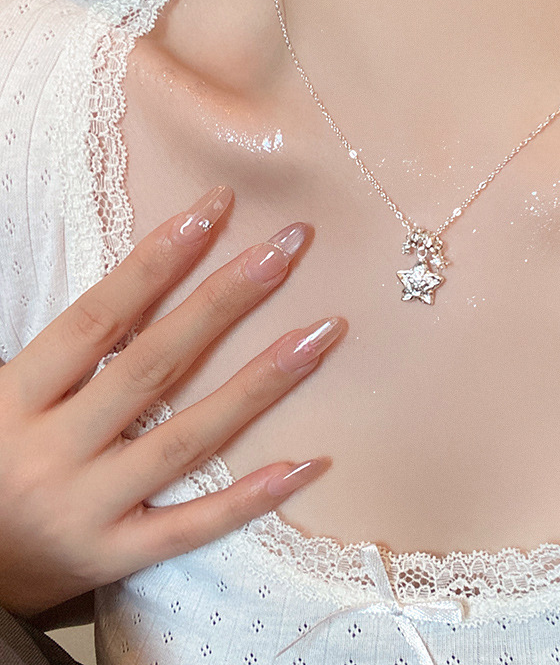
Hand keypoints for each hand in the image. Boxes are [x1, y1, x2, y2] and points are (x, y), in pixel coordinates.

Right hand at [0, 186, 344, 617]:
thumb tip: (150, 280)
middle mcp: (53, 450)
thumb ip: (69, 354)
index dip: (157, 259)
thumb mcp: (7, 399)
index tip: (215, 210)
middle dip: (225, 300)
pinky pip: (193, 528)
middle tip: (286, 249)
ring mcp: (88, 508)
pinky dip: (250, 497)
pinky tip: (307, 463)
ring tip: (322, 334)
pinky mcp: (115, 557)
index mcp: (16, 399)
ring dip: (261, 383)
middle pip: (154, 364)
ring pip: (188, 438)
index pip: (98, 317)